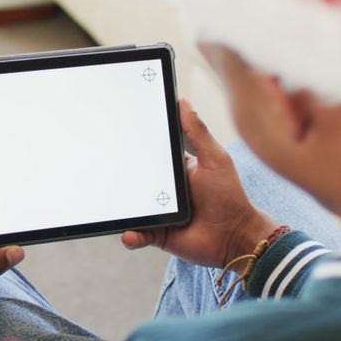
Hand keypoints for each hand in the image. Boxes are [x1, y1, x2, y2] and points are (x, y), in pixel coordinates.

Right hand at [121, 100, 279, 267]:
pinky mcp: (157, 234)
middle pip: (135, 179)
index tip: (118, 132)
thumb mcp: (215, 159)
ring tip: (112, 205)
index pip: (150, 154)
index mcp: (176, 169)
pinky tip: (129, 233)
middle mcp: (164, 190)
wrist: (236, 238)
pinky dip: (130, 235)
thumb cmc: (230, 196)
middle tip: (105, 168)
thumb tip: (182, 102)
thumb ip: (198, 133)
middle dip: (121, 175)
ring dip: (121, 207)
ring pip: (132, 207)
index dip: (135, 145)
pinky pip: (137, 234)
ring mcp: (159, 212)